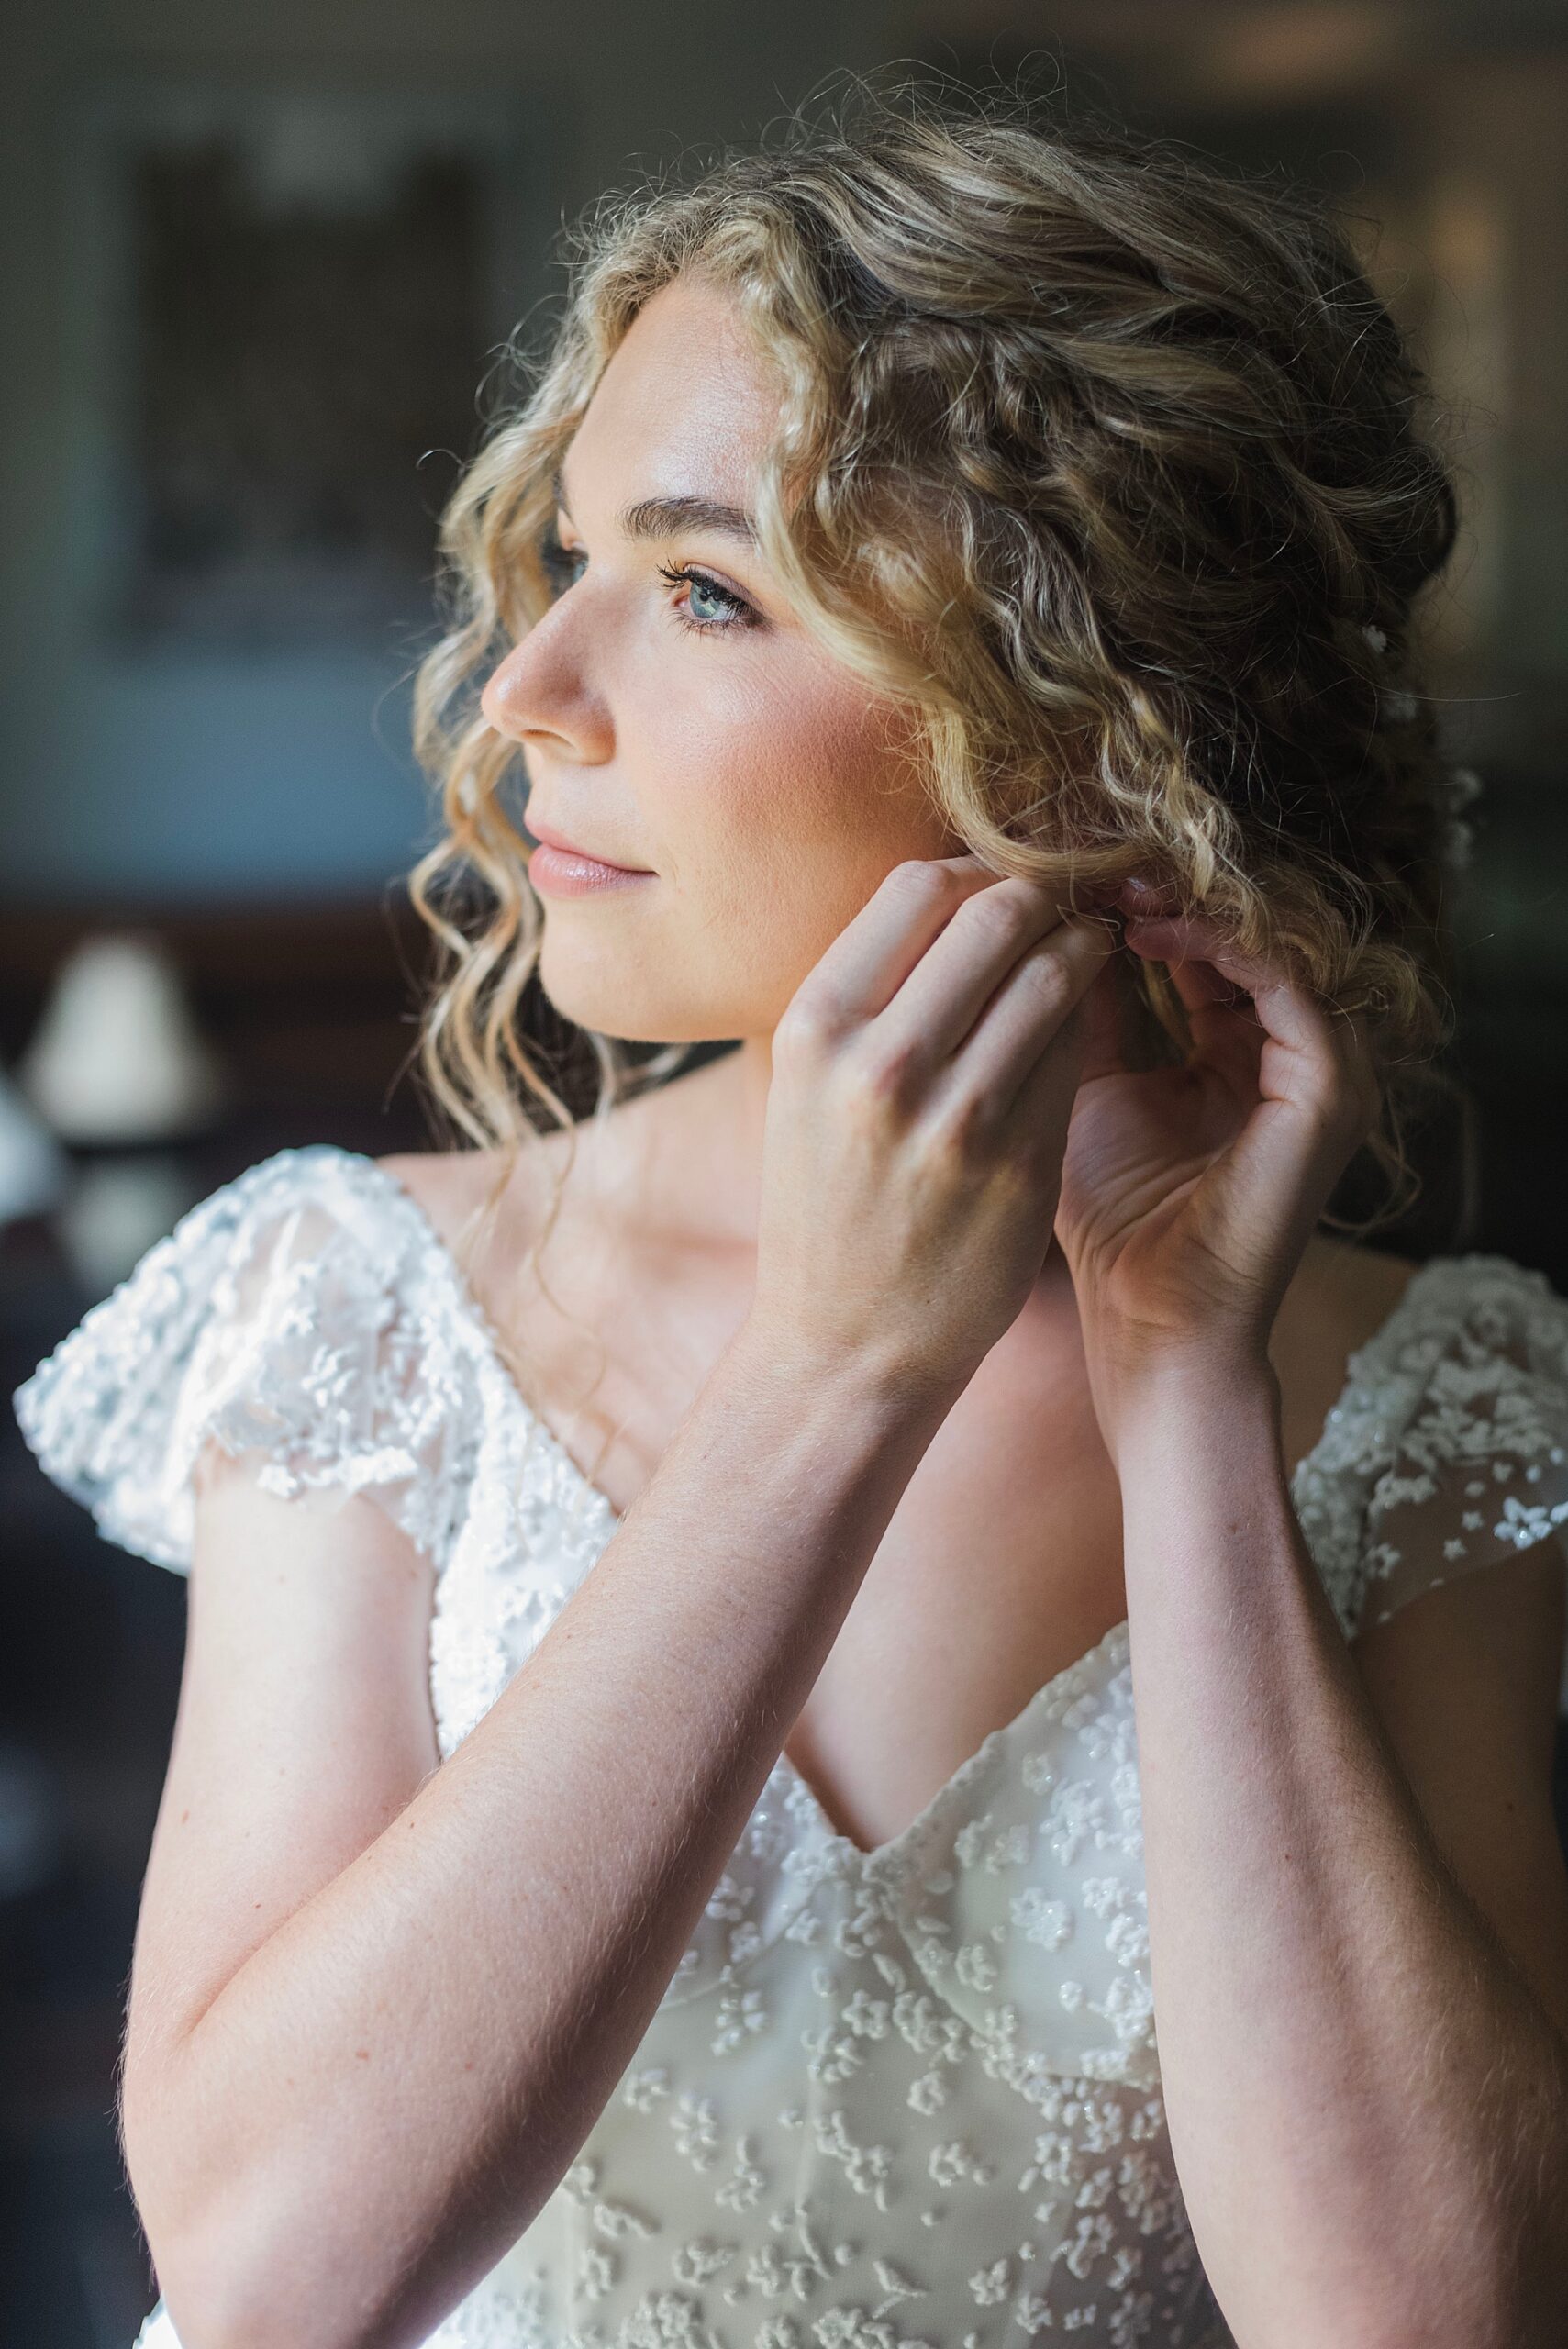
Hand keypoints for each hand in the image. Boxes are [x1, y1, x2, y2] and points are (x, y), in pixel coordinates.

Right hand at [748, 854, 1115, 1401]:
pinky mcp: (1020, 1162)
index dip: (977, 865)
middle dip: (1045, 891)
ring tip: (1091, 944)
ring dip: (1084, 945)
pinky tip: (1083, 1021)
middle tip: (1068, 897)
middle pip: (995, 912)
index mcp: (815, 1028)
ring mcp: (955, 1116)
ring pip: (1052, 973)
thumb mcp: (807, 1088)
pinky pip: (1074, 1052)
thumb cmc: (827, 1207)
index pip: (917, 885)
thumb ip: (867, 997)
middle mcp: (879, 1063)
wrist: (845, 1348)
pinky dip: (1086, 1020)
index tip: (1004, 878)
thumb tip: (950, 892)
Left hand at [1054, 884, 1379, 1437]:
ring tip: (1115, 877)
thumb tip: (1032, 918)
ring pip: (1265, 943)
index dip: (1131, 902)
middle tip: (1091, 851)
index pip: (1196, 945)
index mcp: (1234, 1051)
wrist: (1148, 1318)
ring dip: (1189, 902)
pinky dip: (1222, 945)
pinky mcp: (1328, 1090)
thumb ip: (1073, 1008)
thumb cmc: (1107, 1220)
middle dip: (1161, 888)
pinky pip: (1286, 984)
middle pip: (1236, 932)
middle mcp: (1286, 1052)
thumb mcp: (1079, 1087)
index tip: (1063, 866)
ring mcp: (1318, 1069)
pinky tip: (1150, 925)